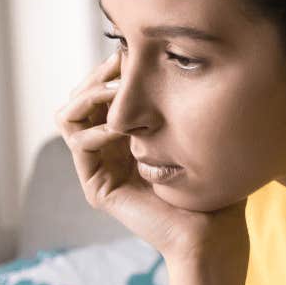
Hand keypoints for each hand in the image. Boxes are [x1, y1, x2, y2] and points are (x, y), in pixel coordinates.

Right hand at [54, 49, 248, 264]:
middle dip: (96, 77)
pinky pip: (79, 146)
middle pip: (80, 100)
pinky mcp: (97, 187)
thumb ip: (184, 104)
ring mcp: (99, 169)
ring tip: (117, 90)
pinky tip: (121, 126)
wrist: (215, 233)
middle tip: (119, 62)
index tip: (130, 51)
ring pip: (69, 117)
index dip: (110, 71)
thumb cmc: (216, 186)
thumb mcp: (200, 135)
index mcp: (128, 137)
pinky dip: (96, 129)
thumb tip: (187, 62)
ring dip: (89, 97)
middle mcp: (108, 150)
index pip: (102, 94)